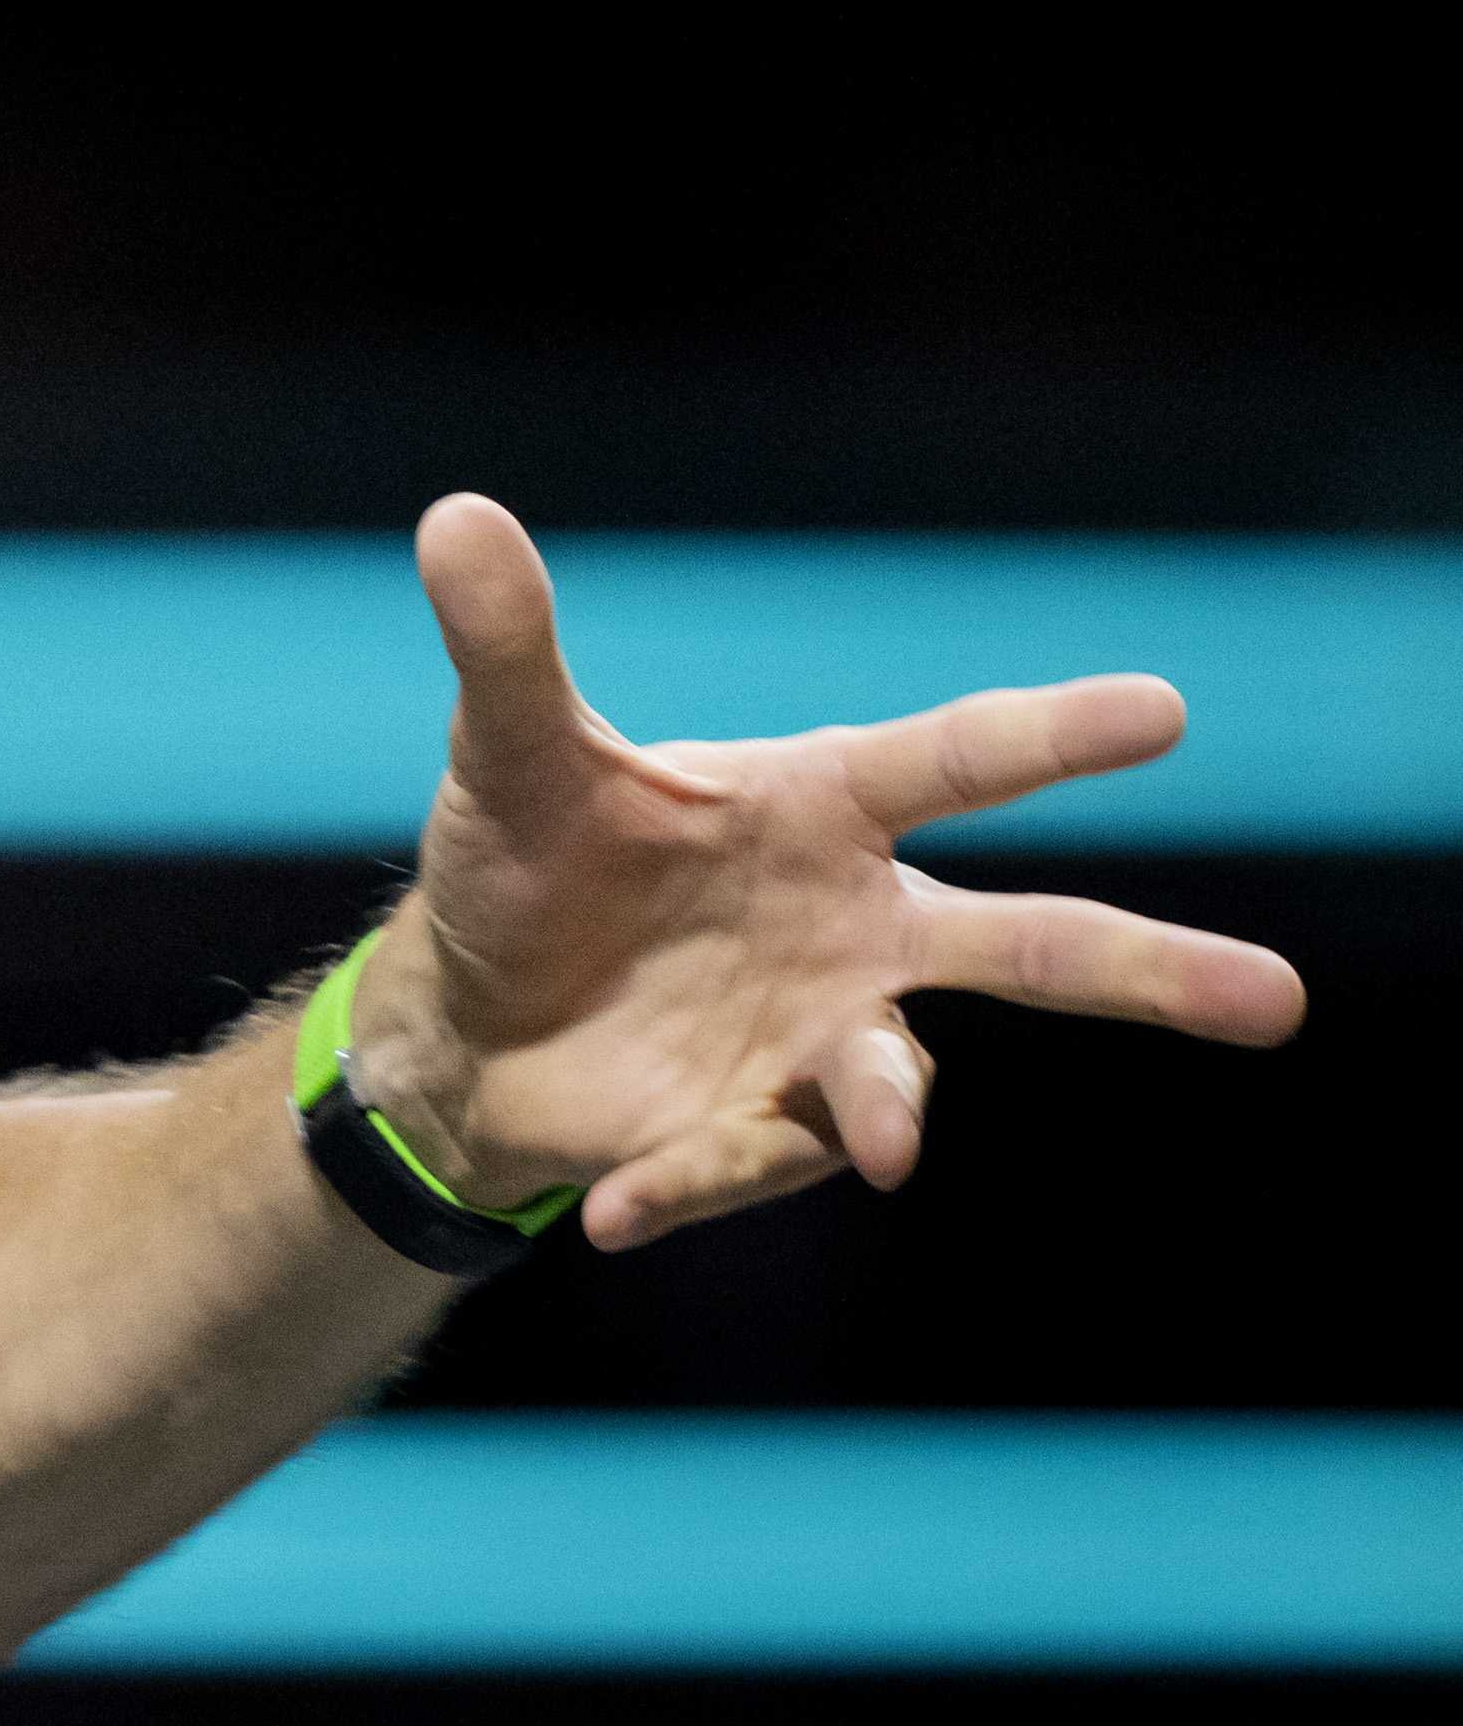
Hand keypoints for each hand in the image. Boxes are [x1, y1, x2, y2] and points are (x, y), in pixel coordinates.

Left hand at [340, 495, 1310, 1252]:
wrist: (471, 1016)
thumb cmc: (524, 860)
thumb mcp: (507, 754)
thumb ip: (507, 648)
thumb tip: (455, 516)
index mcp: (818, 808)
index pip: (953, 759)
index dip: (1054, 734)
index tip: (1166, 710)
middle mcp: (854, 925)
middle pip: (1024, 943)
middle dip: (1146, 970)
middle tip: (1272, 999)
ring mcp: (819, 1039)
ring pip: (897, 1078)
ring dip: (890, 1106)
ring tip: (888, 1144)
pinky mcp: (754, 1133)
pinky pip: (741, 1160)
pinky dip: (683, 1184)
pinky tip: (611, 1209)